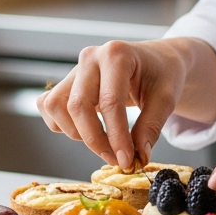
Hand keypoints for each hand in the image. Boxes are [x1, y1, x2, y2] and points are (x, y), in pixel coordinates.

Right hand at [37, 37, 215, 169]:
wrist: (157, 60)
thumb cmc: (162, 75)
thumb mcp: (166, 98)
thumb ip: (151, 126)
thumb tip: (138, 156)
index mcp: (117, 54)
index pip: (110, 102)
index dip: (116, 136)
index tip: (126, 160)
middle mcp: (91, 57)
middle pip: (78, 106)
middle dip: (95, 140)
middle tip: (117, 159)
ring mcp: (74, 68)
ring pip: (57, 107)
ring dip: (76, 133)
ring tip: (104, 140)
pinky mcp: (66, 81)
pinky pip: (49, 106)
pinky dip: (62, 124)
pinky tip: (86, 128)